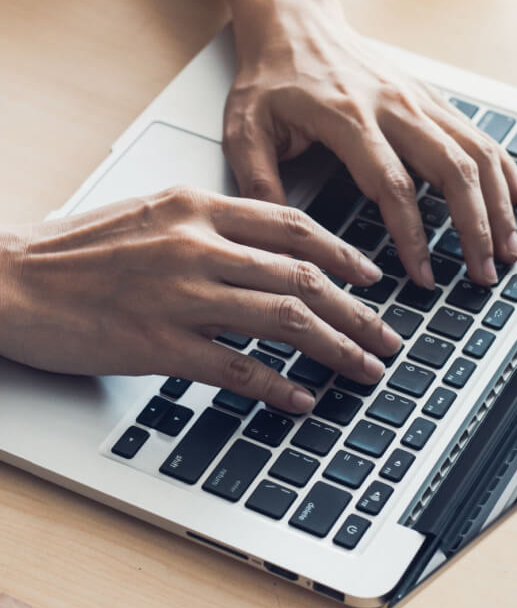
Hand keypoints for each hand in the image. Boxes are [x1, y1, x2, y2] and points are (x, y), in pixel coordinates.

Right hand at [0, 186, 401, 413]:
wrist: (3, 280)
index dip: (343, 254)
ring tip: (365, 369)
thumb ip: (209, 225)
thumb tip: (269, 249)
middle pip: (303, 278)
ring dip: (336, 349)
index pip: (293, 227)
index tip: (371, 277)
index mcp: (196, 207)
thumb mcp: (149, 214)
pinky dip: (279, 386)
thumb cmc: (72, 251)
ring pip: (284, 320)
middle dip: (357, 312)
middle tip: (387, 336)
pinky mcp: (158, 345)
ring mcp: (179, 296)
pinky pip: (237, 368)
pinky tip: (303, 400)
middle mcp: (196, 246)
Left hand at [223, 0, 516, 288]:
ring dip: (498, 204)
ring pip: (476, 153)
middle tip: (484, 272)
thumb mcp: (244, 127)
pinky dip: (504, 170)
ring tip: (509, 248)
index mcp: (349, 118)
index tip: (423, 274)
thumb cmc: (270, 76)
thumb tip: (281, 237)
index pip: (394, 186)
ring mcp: (420, 100)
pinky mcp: (433, 99)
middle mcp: (394, 107)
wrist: (296, 19)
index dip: (413, 235)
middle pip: (453, 170)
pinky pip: (480, 136)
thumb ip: (258, 181)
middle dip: (475, 227)